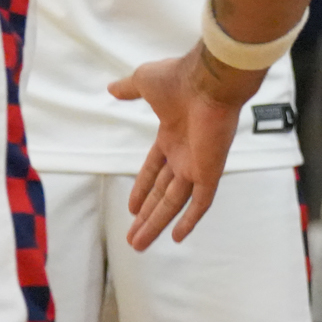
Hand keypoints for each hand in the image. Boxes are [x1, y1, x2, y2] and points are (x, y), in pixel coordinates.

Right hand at [109, 44, 263, 248]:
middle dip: (147, 216)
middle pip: (163, 193)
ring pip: (175, 203)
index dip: (143, 188)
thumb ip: (129, 89)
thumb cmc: (179, 77)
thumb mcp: (144, 82)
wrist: (210, 79)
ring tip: (138, 245)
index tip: (131, 208)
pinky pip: (202, 201)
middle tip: (133, 238)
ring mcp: (198, 164)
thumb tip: (111, 88)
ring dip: (156, 224)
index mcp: (172, 136)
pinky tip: (176, 237)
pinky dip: (190, 219)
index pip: (154, 169)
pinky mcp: (210, 170)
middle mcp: (185, 154)